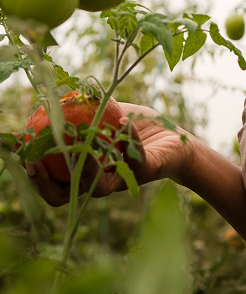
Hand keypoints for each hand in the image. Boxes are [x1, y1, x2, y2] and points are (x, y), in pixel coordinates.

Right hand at [24, 102, 192, 206]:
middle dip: (43, 182)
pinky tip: (122, 119)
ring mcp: (120, 181)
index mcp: (87, 172)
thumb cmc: (140, 129)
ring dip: (84, 161)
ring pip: (94, 184)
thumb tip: (58, 98)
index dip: (33, 172)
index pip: (52, 182)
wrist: (176, 141)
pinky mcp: (143, 172)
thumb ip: (88, 111)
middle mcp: (99, 183)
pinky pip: (131, 156)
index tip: (20, 148)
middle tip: (34, 160)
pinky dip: (126, 135)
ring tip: (76, 136)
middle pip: (63, 196)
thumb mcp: (110, 115)